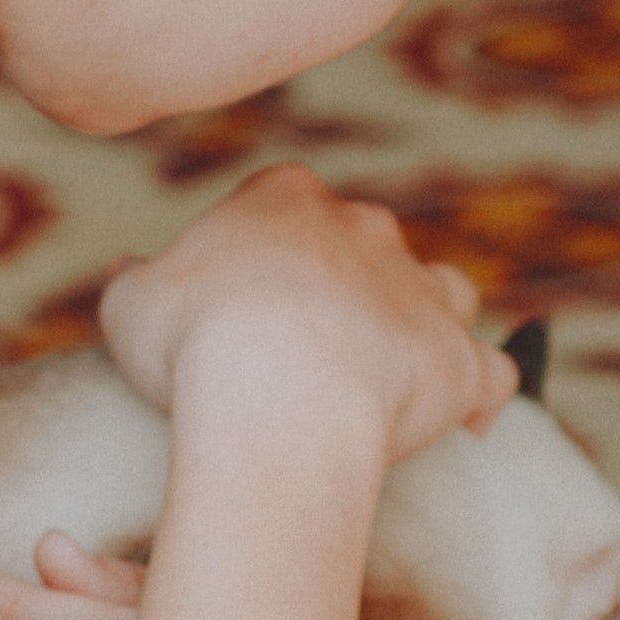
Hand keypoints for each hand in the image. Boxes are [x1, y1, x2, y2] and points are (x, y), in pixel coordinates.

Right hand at [99, 166, 517, 464]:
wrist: (279, 399)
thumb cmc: (195, 345)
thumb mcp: (130, 305)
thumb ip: (132, 283)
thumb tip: (127, 272)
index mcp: (287, 199)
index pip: (284, 198)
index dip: (267, 245)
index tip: (246, 293)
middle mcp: (367, 230)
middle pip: (368, 241)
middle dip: (347, 280)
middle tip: (312, 343)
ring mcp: (423, 292)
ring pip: (445, 289)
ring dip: (426, 318)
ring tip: (398, 367)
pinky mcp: (460, 360)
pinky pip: (492, 373)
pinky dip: (484, 394)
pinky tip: (475, 421)